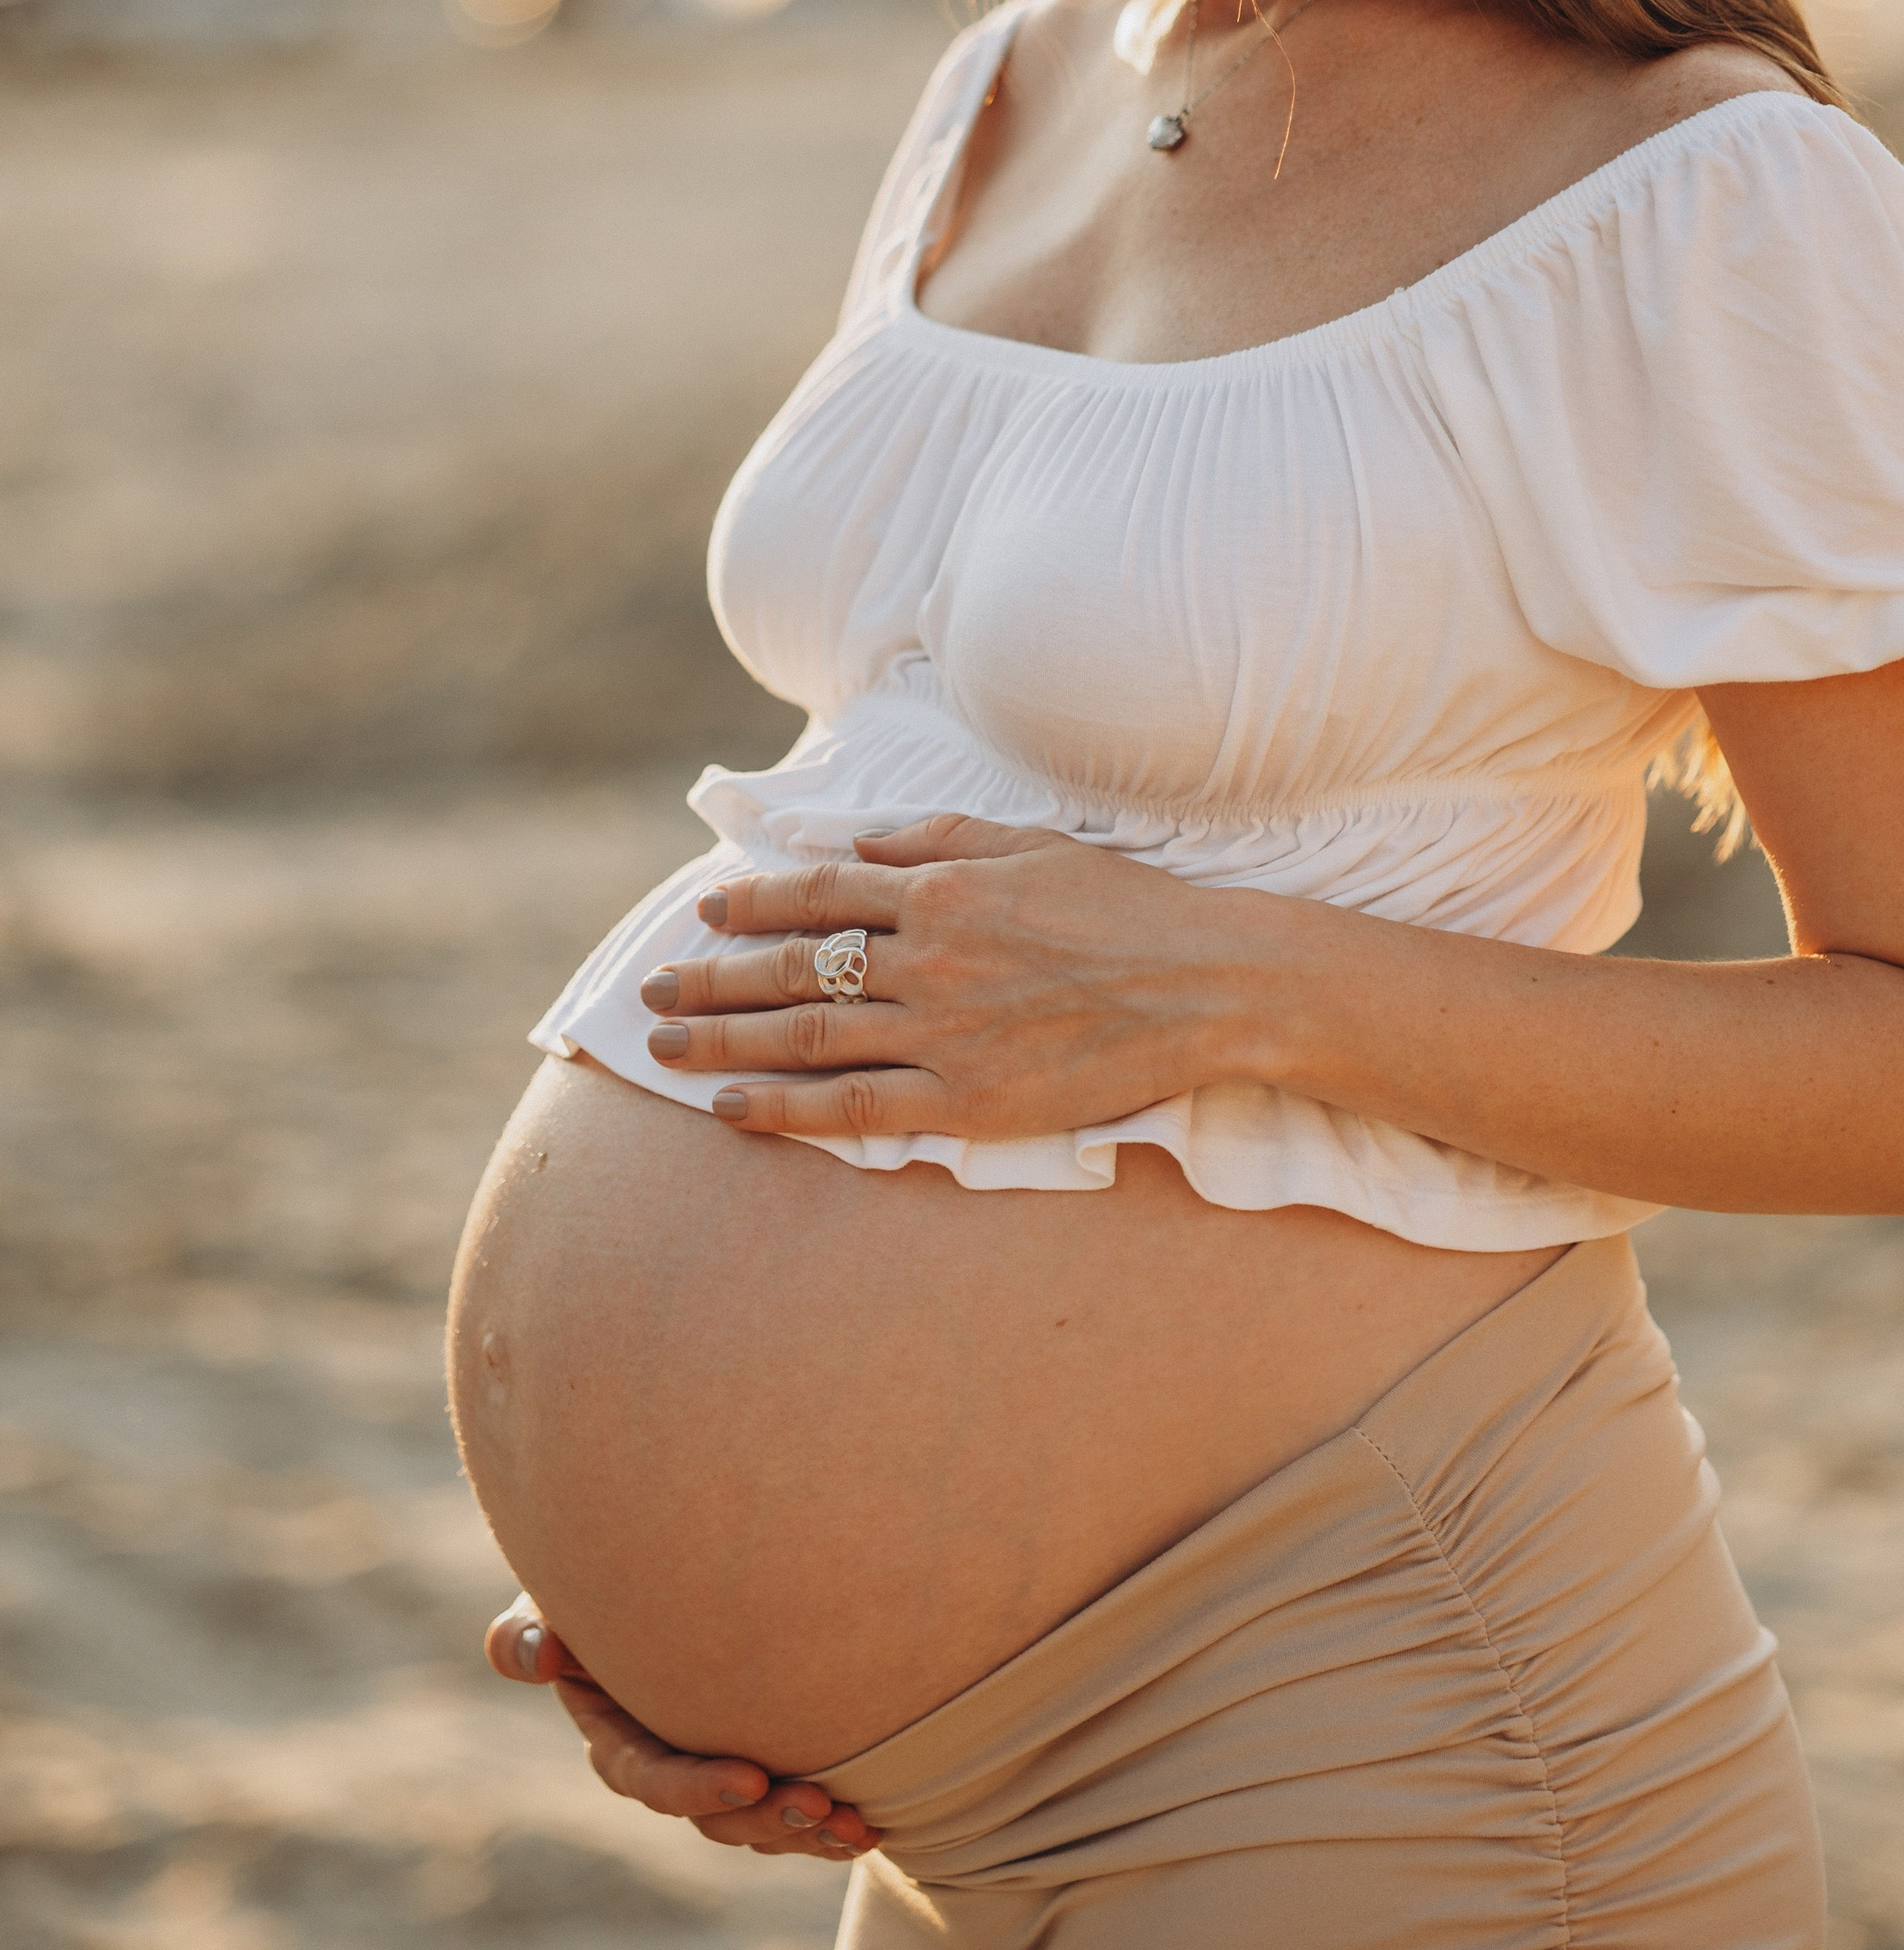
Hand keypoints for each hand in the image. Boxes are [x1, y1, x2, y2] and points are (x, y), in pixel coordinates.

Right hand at [484, 1595, 879, 1858]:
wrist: (666, 1562)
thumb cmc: (603, 1573)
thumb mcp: (555, 1598)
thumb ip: (529, 1629)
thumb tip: (537, 1654)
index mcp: (617, 1736)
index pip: (648, 1776)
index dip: (693, 1785)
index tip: (748, 1776)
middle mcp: (668, 1763)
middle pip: (714, 1813)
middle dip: (765, 1818)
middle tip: (819, 1804)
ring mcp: (717, 1765)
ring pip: (759, 1821)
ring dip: (806, 1830)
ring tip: (855, 1825)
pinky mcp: (764, 1757)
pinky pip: (792, 1805)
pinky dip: (827, 1823)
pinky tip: (870, 1823)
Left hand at [635, 816, 1248, 1141]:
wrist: (1205, 984)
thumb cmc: (1125, 907)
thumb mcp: (1031, 843)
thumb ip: (936, 839)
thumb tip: (855, 846)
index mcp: (942, 888)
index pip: (819, 895)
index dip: (752, 903)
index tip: (704, 912)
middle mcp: (929, 956)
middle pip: (792, 967)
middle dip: (710, 979)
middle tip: (651, 993)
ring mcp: (943, 1031)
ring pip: (804, 1035)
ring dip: (723, 1042)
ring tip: (664, 1048)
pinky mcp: (965, 1100)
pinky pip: (852, 1106)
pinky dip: (782, 1109)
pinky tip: (732, 1110)